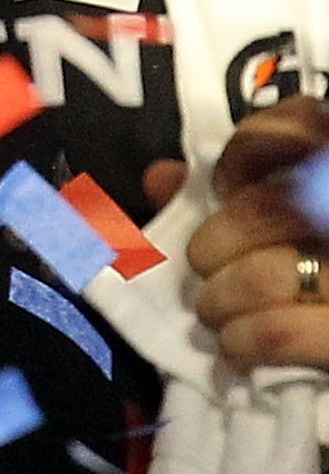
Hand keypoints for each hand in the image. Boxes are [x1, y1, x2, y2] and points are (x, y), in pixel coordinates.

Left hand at [187, 99, 328, 371]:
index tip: (222, 187)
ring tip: (215, 312)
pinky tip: (238, 349)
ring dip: (219, 301)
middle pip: (266, 208)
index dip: (246, 153)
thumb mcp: (284, 220)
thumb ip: (232, 192)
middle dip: (213, 244)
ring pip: (265, 276)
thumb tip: (161, 179)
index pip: (300, 125)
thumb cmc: (313, 266)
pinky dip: (244, 341)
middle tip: (203, 266)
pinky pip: (281, 333)